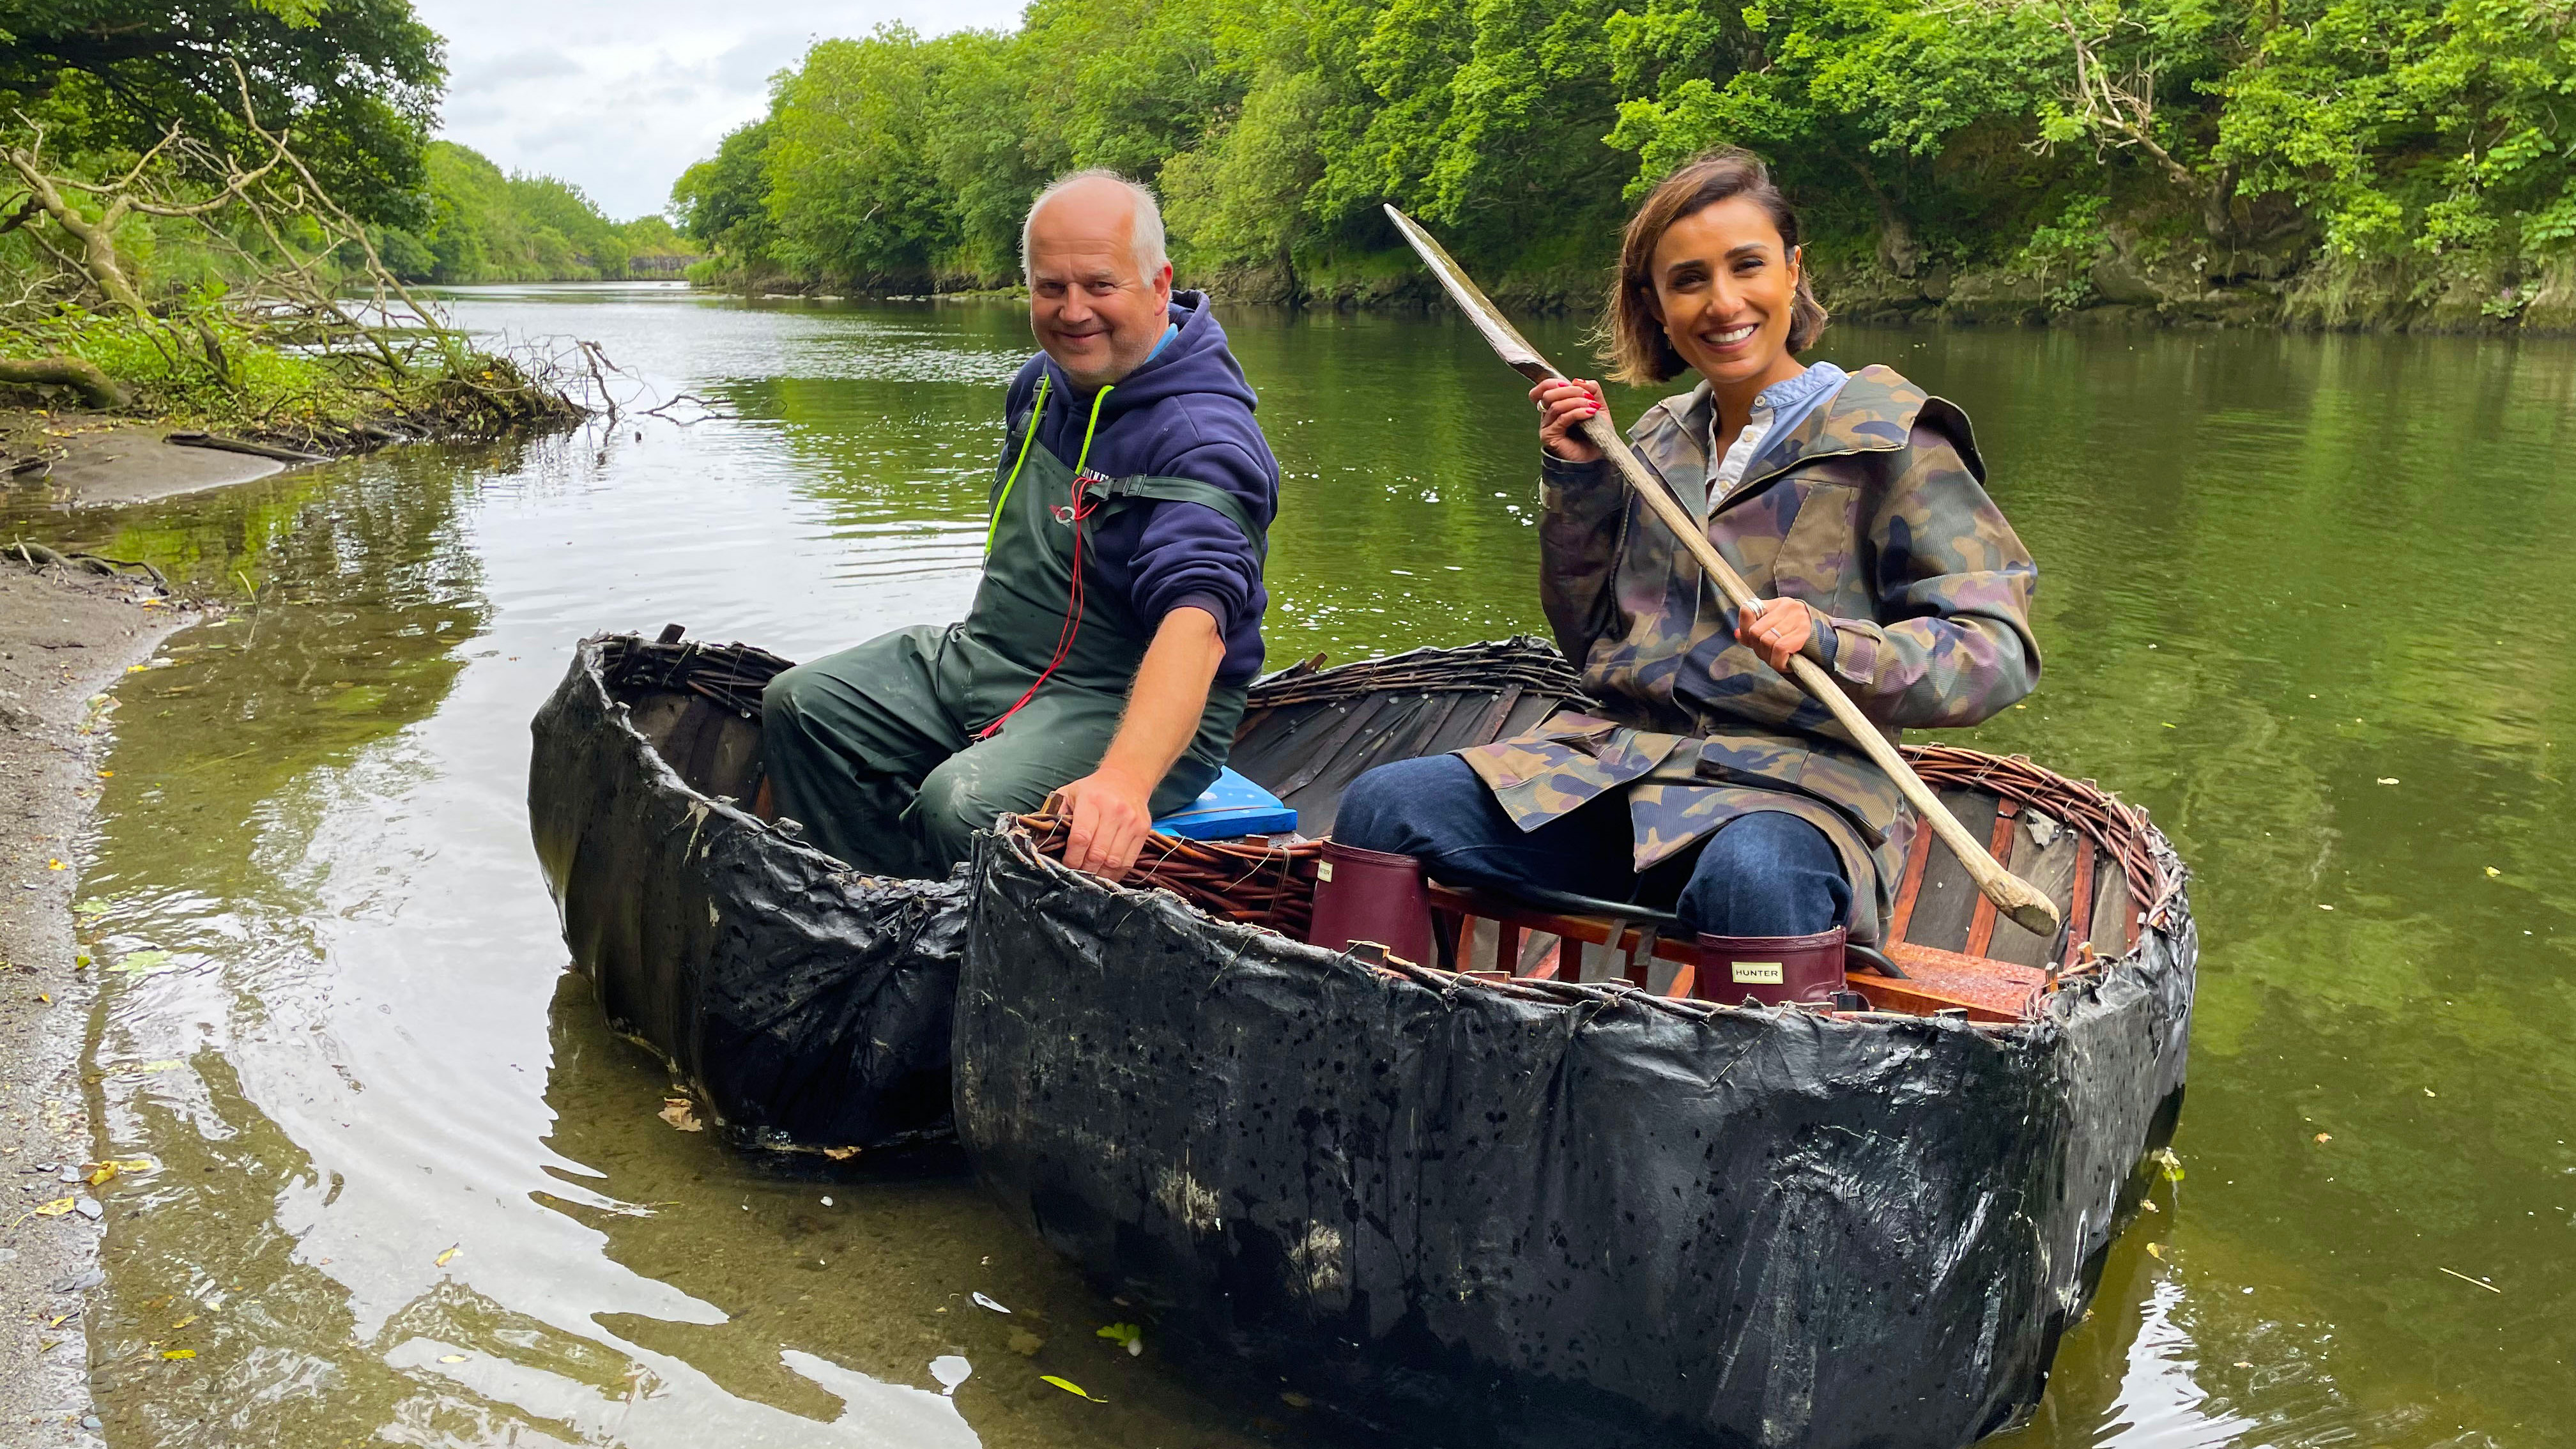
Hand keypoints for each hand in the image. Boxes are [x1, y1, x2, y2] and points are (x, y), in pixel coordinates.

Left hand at [1051, 766, 1156, 880]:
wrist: (1127, 779)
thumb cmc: (1093, 790)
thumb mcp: (1069, 793)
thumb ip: (1055, 813)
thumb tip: (1038, 837)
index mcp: (1092, 801)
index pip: (1081, 838)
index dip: (1072, 858)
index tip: (1066, 866)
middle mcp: (1114, 811)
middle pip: (1097, 854)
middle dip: (1084, 870)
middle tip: (1077, 874)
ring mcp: (1131, 822)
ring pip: (1114, 861)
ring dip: (1100, 875)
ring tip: (1090, 876)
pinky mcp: (1143, 830)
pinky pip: (1129, 861)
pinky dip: (1116, 873)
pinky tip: (1105, 873)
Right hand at [1530, 378, 1604, 462]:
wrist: (1598, 456)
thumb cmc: (1595, 434)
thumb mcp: (1597, 406)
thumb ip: (1592, 391)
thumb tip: (1579, 380)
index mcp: (1555, 406)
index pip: (1543, 388)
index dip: (1554, 382)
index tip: (1572, 384)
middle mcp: (1547, 416)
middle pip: (1548, 394)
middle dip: (1570, 391)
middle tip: (1588, 396)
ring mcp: (1547, 427)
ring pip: (1555, 406)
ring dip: (1576, 402)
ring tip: (1592, 406)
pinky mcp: (1551, 437)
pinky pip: (1562, 419)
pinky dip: (1577, 412)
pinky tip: (1590, 413)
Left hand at [1735, 596, 1814, 674]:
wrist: (1835, 644)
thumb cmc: (1804, 639)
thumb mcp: (1780, 629)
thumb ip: (1759, 630)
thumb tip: (1738, 634)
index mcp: (1780, 604)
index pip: (1749, 609)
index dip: (1744, 628)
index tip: (1749, 641)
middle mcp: (1788, 608)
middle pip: (1755, 631)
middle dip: (1758, 648)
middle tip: (1770, 655)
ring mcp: (1796, 619)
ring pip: (1765, 641)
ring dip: (1769, 657)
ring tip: (1779, 660)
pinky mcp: (1803, 634)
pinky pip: (1780, 649)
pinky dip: (1779, 662)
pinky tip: (1785, 664)